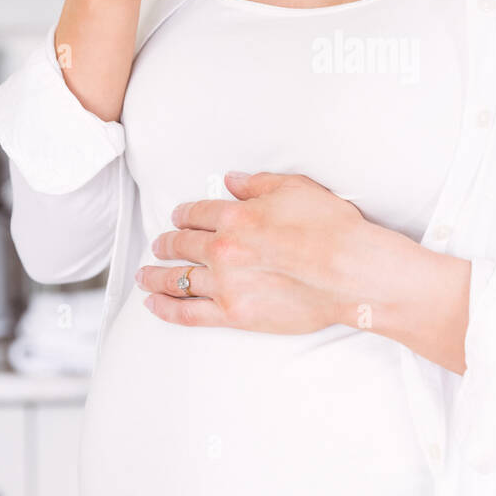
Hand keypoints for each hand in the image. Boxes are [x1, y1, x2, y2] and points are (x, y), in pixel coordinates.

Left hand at [136, 168, 472, 371]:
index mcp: (235, 216)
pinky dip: (166, 308)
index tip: (178, 217)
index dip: (184, 214)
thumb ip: (258, 184)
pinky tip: (153, 303)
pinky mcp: (233, 314)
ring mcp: (225, 284)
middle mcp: (223, 249)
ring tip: (145, 275)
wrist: (350, 272)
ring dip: (157, 275)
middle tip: (158, 245)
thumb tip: (232, 181)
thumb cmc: (331, 228)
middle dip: (166, 243)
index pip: (197, 213)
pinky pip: (188, 313)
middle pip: (182, 244)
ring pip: (177, 279)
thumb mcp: (296, 188)